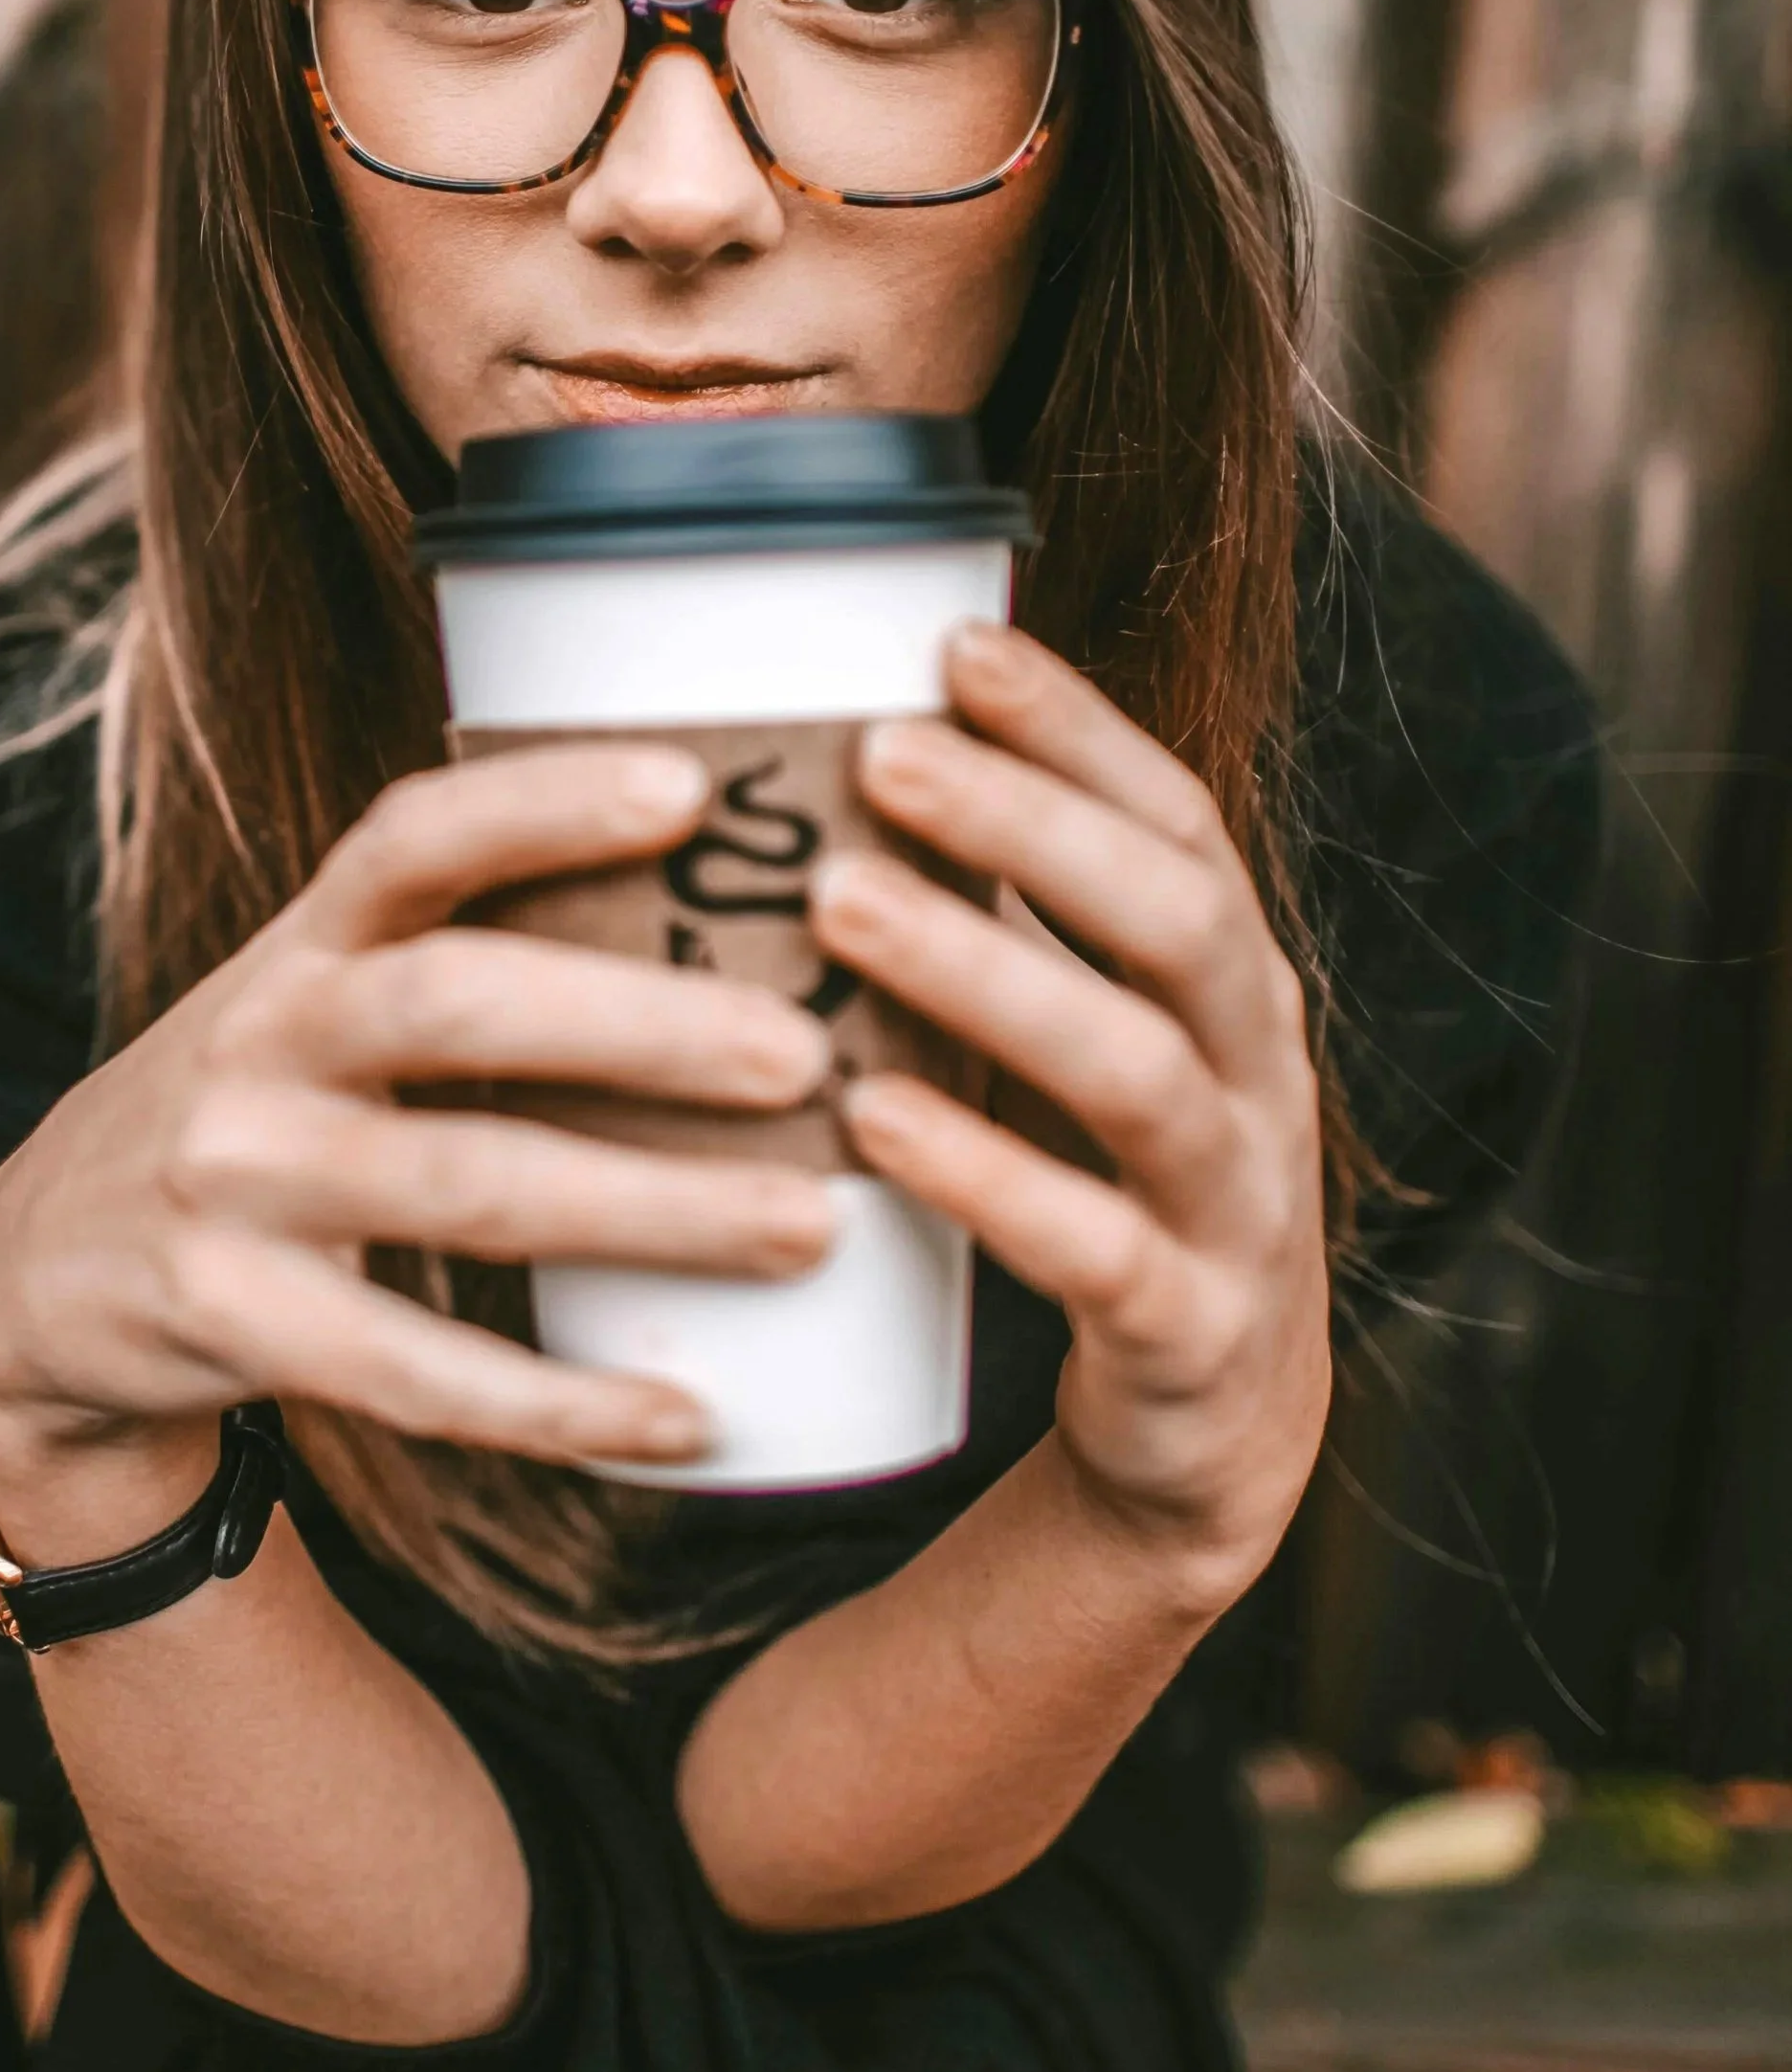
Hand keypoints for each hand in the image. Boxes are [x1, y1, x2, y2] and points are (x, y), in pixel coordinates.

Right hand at [0, 747, 836, 1560]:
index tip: (692, 787)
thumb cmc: (263, 1109)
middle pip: (455, 1006)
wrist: (41, 1274)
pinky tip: (690, 1412)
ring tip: (806, 1226)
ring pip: (462, 1187)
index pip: (414, 837)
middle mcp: (260, 1041)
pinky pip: (417, 1370)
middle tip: (810, 1055)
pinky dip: (562, 1400)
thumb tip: (749, 927)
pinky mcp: (228, 1322)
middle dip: (642, 1023)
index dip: (542, 801)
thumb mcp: (322, 999)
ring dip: (649, 1210)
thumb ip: (473, 957)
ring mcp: (234, 1182)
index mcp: (302, 941)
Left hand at [812, 621, 1329, 1609]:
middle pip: (1175, 916)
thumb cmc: (1103, 1184)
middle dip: (1029, 823)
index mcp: (1230, 981)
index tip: (953, 638)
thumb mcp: (1079, 1035)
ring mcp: (1236, 1208)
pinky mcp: (1188, 1335)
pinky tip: (874, 1122)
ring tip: (840, 904)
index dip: (1076, 727)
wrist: (1209, 1434)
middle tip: (876, 748)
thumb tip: (814, 755)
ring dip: (987, 978)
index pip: (1176, 819)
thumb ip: (995, 920)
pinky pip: (1094, 1251)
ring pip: (1138, 1073)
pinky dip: (986, 1179)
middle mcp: (1258, 1072)